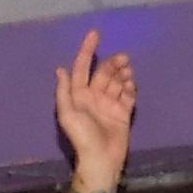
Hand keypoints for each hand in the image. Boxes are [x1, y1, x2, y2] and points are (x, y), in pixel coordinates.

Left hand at [55, 30, 135, 180]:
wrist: (101, 158)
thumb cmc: (82, 136)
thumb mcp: (67, 113)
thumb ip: (64, 91)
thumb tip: (60, 69)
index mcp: (79, 95)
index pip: (82, 67)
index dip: (87, 50)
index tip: (95, 33)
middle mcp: (94, 97)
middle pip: (103, 72)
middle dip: (113, 63)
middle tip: (124, 59)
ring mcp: (109, 104)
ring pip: (117, 81)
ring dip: (122, 73)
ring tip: (128, 71)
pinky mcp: (122, 112)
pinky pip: (128, 94)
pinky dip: (130, 86)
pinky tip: (131, 84)